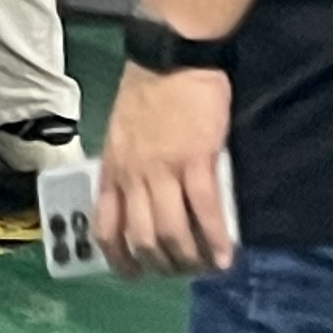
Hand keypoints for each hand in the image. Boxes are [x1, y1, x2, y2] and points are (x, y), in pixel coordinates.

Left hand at [95, 63, 238, 278]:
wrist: (171, 58)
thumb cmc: (148, 91)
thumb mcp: (121, 133)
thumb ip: (126, 167)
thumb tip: (137, 201)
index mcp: (112, 168)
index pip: (105, 225)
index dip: (118, 257)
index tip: (134, 274)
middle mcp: (133, 174)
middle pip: (142, 237)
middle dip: (162, 264)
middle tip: (181, 271)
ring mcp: (163, 169)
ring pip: (172, 231)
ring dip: (190, 258)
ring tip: (206, 267)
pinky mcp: (196, 160)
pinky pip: (206, 211)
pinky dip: (217, 239)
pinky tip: (226, 255)